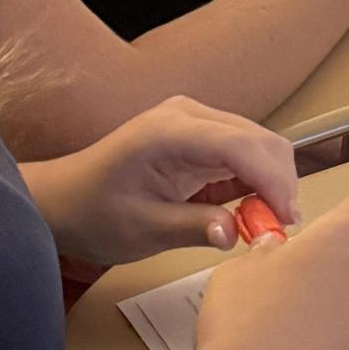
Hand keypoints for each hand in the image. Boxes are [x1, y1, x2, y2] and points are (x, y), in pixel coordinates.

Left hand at [24, 96, 298, 264]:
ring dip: (273, 183)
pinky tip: (252, 210)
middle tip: (278, 229)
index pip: (240, 146)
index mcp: (168, 132)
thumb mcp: (141, 230)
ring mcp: (198, 122)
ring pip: (261, 146)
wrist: (63, 200)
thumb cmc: (93, 213)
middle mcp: (190, 115)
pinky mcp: (204, 136)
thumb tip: (237, 234)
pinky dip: (259, 181)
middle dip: (279, 184)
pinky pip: (247, 154)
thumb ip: (192, 228)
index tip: (285, 220)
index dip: (272, 181)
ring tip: (266, 223)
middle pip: (261, 141)